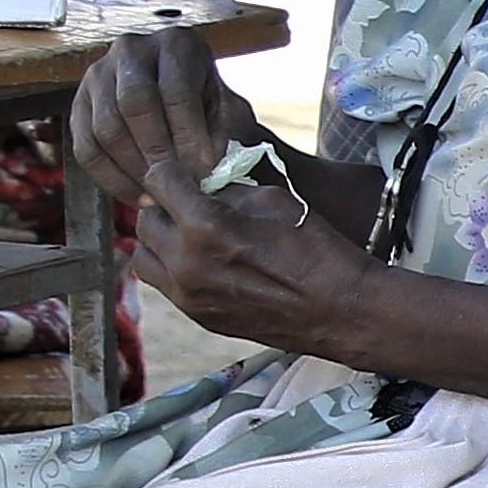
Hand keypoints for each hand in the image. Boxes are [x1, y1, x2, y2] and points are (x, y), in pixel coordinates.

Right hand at [72, 25, 262, 209]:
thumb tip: (205, 170)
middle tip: (178, 187)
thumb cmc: (209, 102)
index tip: (205, 171)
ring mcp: (98, 74)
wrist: (177, 88)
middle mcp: (131, 50)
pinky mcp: (79, 102)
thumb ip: (222, 132)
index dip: (189, 134)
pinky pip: (84, 145)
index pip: (176, 90)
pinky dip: (110, 177)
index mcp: (176, 45)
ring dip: (133, 169)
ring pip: (105, 126)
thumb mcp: (226, 108)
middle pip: (134, 104)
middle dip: (157, 152)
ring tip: (160, 196)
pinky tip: (137, 197)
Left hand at [131, 158, 377, 349]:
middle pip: (144, 220)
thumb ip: (227, 190)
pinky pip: (164, 284)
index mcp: (204, 226)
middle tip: (189, 206)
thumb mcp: (274, 199)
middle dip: (164, 207)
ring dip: (160, 241)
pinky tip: (204, 263)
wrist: (344, 311)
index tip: (185, 174)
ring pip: (143, 256)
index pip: (157, 181)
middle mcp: (186, 262)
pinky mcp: (198, 316)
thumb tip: (200, 187)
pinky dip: (174, 268)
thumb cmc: (317, 250)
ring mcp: (188, 295)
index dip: (172, 171)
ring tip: (187, 237)